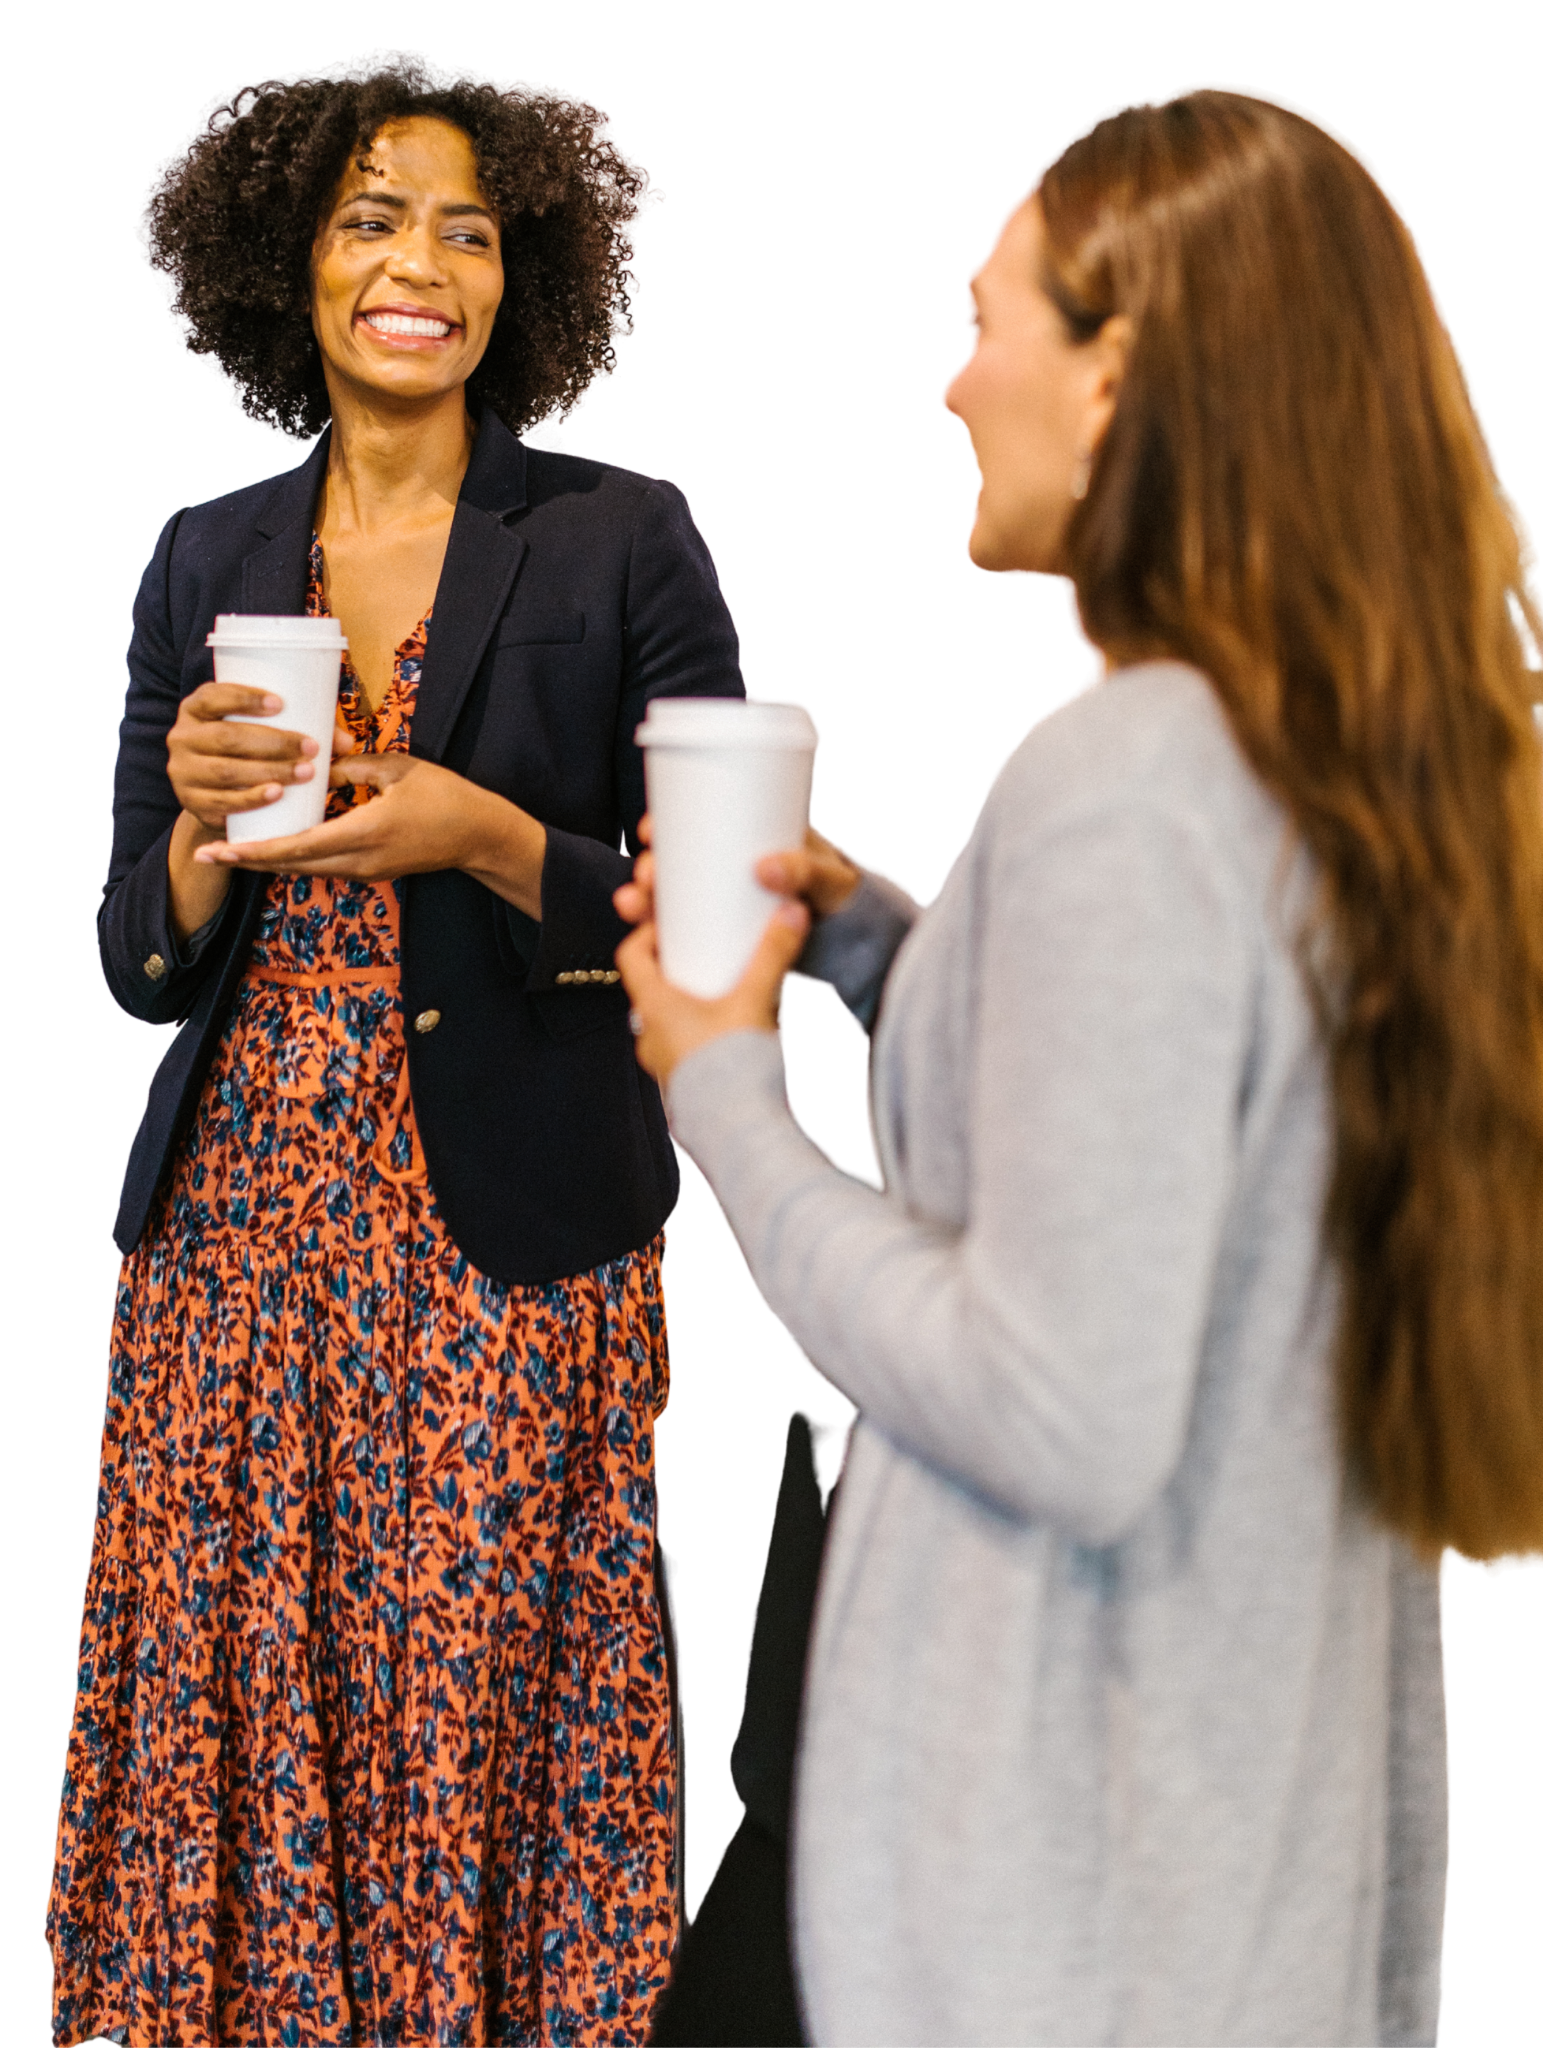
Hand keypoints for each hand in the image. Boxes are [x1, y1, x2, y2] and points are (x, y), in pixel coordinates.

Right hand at [167, 682, 354, 831]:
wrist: (216, 791)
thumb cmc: (247, 749)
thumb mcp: (264, 730)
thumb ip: (302, 728)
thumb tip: (346, 742)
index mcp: (197, 709)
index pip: (214, 696)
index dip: (244, 698)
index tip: (281, 704)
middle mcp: (182, 737)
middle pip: (226, 738)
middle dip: (272, 742)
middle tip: (310, 748)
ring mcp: (184, 772)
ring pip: (226, 771)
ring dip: (269, 771)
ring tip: (305, 773)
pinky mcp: (193, 804)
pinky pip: (221, 803)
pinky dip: (251, 799)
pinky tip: (276, 794)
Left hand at [192, 751, 519, 887]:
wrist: (480, 836)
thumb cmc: (446, 798)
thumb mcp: (398, 769)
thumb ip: (351, 768)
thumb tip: (312, 767)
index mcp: (363, 834)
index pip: (297, 846)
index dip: (254, 849)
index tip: (220, 847)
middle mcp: (359, 861)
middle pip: (292, 866)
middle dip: (249, 859)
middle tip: (209, 851)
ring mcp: (365, 870)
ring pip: (305, 868)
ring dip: (270, 859)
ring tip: (234, 847)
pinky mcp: (371, 870)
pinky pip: (323, 865)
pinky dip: (295, 855)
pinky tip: (277, 843)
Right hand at [612, 816, 860, 930]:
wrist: (858, 942)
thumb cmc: (843, 898)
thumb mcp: (828, 879)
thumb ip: (805, 870)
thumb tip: (764, 867)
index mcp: (751, 838)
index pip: (697, 822)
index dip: (665, 824)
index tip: (648, 831)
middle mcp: (730, 869)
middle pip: (676, 862)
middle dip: (648, 868)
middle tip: (646, 878)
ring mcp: (725, 904)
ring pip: (673, 898)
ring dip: (644, 901)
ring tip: (634, 906)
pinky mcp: (724, 936)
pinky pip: (683, 931)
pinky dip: (659, 935)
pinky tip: (644, 938)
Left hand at [615, 892, 810, 1086]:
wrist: (736, 1127)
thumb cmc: (732, 1068)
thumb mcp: (753, 1000)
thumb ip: (771, 956)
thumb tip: (790, 913)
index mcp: (654, 1007)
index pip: (631, 956)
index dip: (646, 934)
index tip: (670, 925)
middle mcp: (650, 1035)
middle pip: (653, 989)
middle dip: (680, 971)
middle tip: (705, 957)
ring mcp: (664, 1063)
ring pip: (671, 1022)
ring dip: (694, 1006)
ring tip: (728, 996)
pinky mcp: (683, 1084)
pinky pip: (687, 1050)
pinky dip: (705, 1036)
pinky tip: (735, 1034)